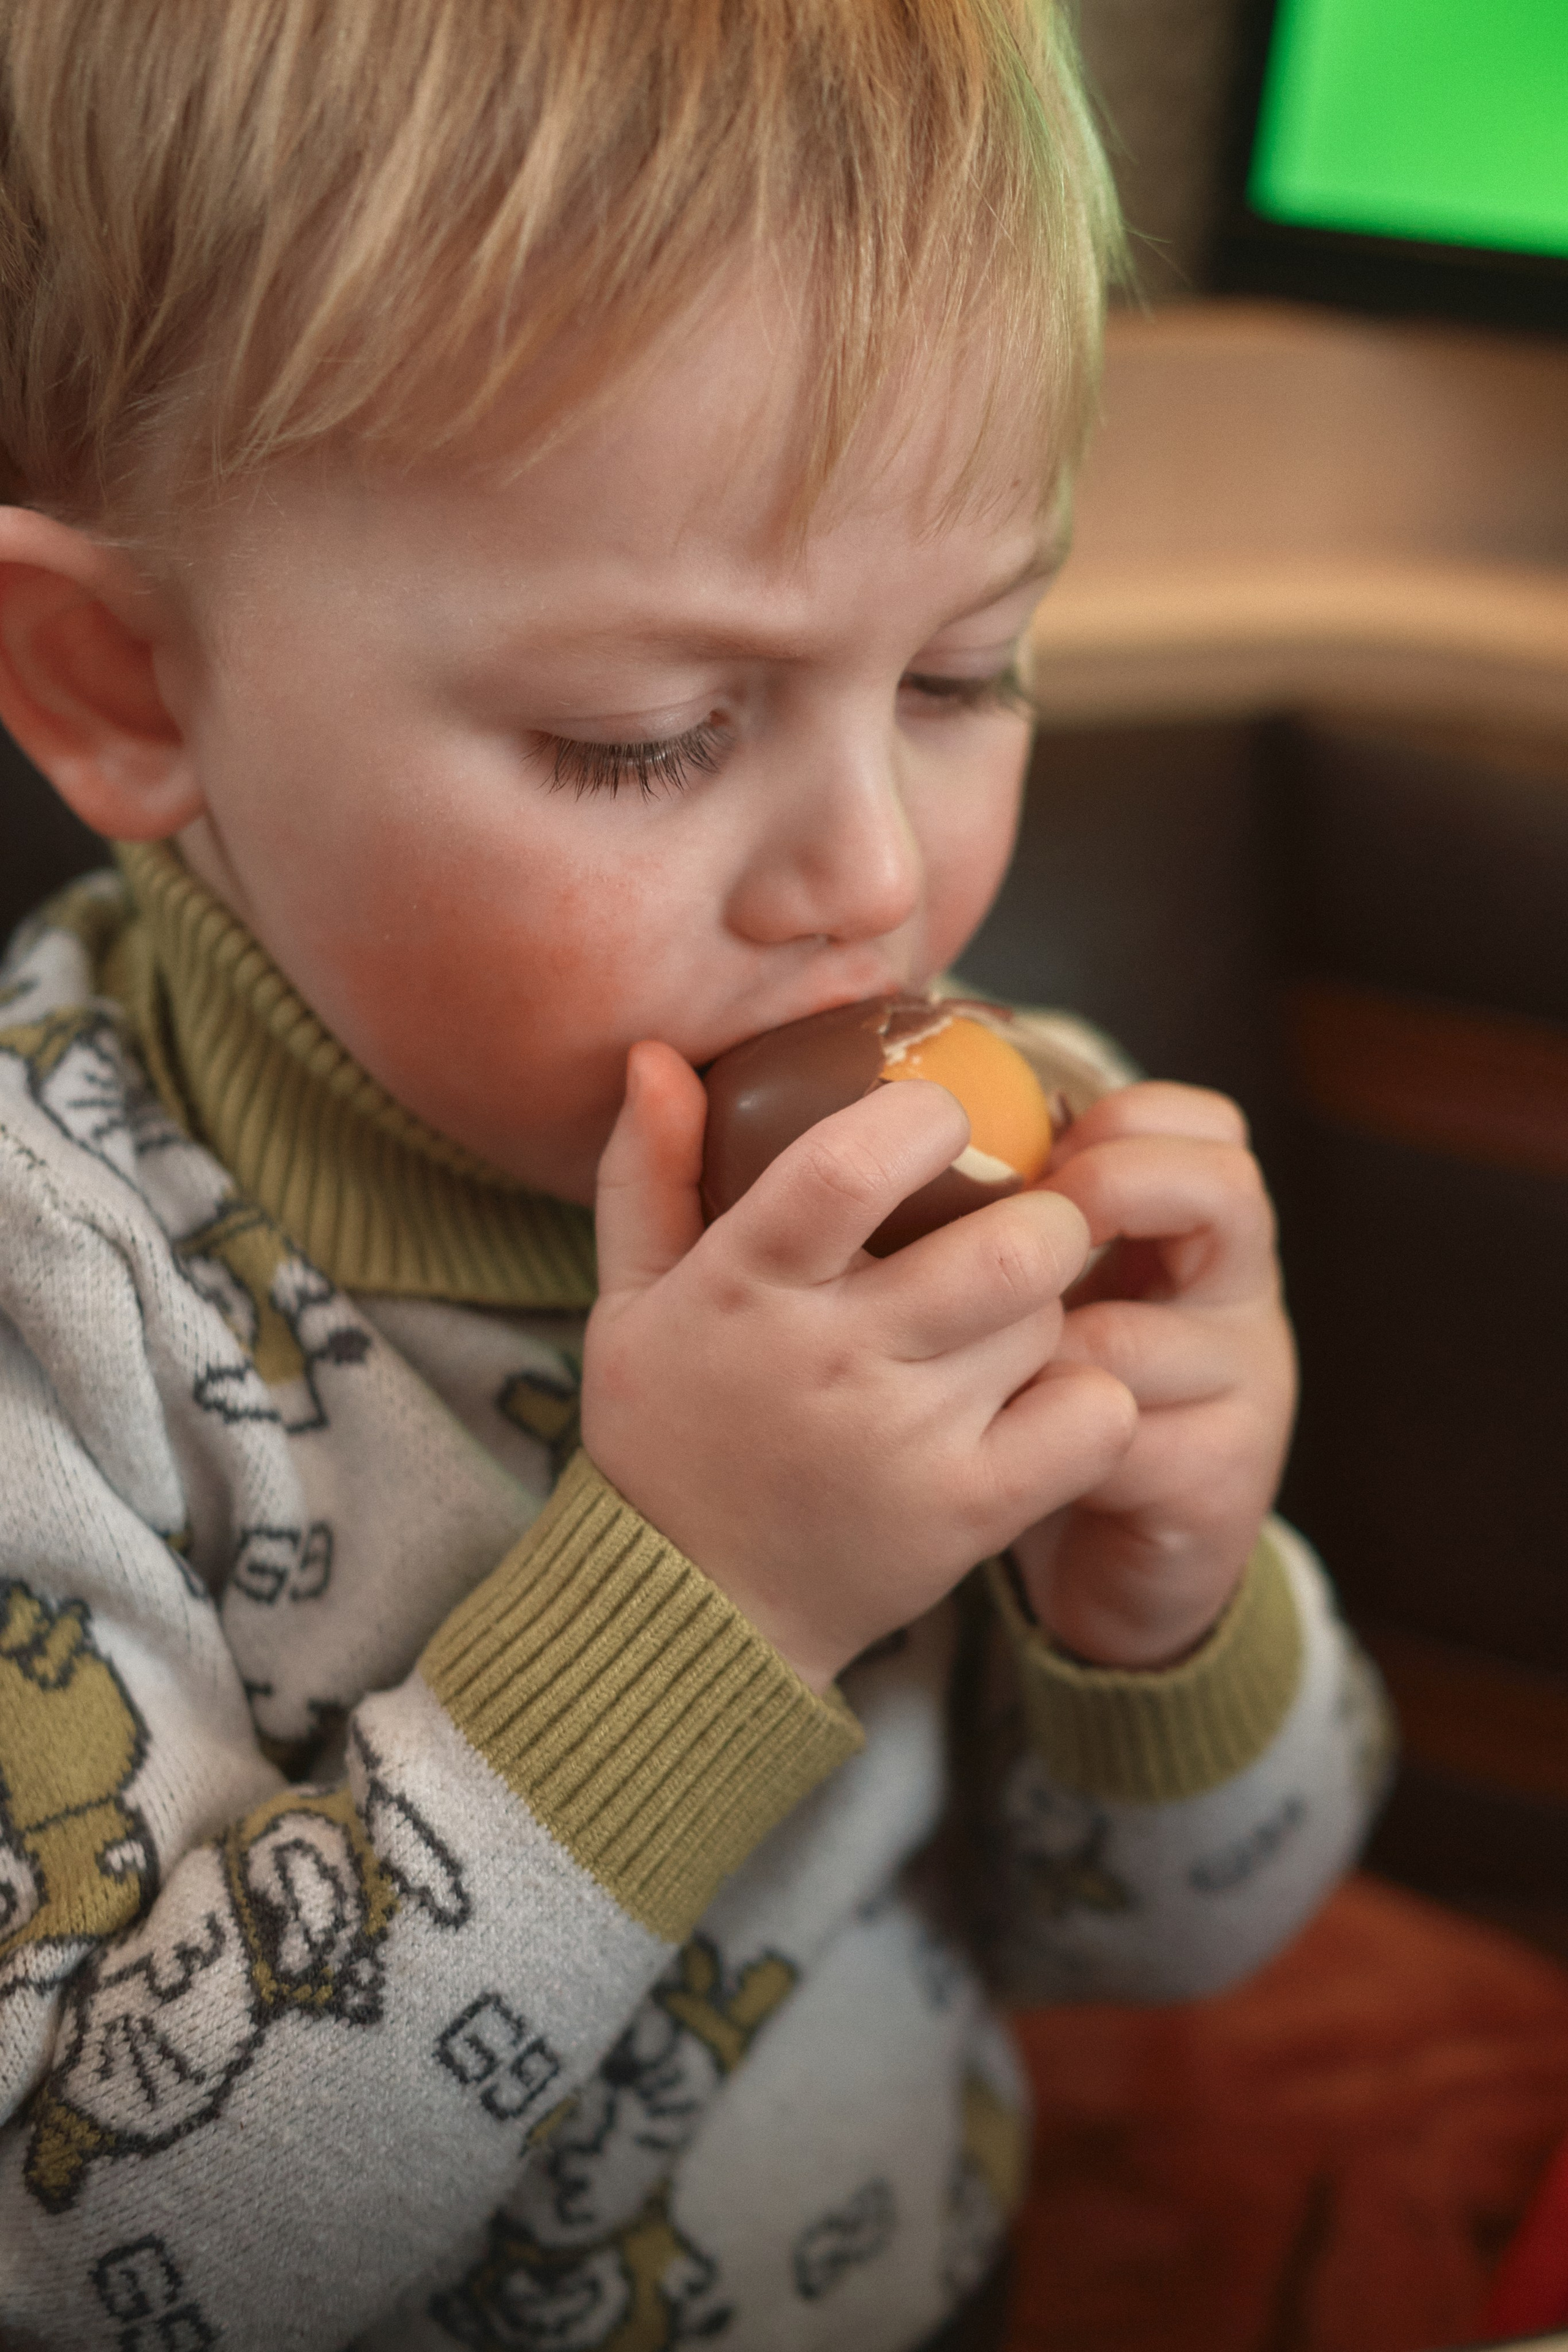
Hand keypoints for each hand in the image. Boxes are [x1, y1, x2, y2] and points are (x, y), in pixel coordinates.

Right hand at [582, 1042, 1137, 1692]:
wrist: (693, 1609)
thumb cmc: (670, 1433)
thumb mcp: (630, 1301)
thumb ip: (648, 1173)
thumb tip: (657, 1056)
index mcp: (745, 1287)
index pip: (852, 1167)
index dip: (924, 1117)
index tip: (940, 1118)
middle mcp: (831, 1359)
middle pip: (1008, 1244)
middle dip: (1038, 1217)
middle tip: (1016, 1226)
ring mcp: (907, 1442)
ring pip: (1051, 1321)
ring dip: (1048, 1307)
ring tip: (1004, 1322)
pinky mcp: (967, 1512)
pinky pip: (1091, 1417)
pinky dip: (1090, 1397)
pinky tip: (1042, 1397)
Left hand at [1009, 1083, 1296, 1669]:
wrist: (1110, 1569)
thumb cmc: (1048, 1403)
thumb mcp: (1049, 1295)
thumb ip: (1016, 1219)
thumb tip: (900, 1128)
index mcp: (1201, 1233)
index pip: (1204, 1125)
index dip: (1123, 1117)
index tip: (1037, 1148)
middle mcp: (1240, 1297)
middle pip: (1222, 1190)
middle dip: (1104, 1191)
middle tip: (1017, 1231)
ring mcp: (1246, 1390)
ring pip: (1132, 1334)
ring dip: (1029, 1345)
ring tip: (962, 1364)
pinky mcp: (1221, 1482)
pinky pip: (1116, 1438)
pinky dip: (1036, 1438)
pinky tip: (992, 1445)